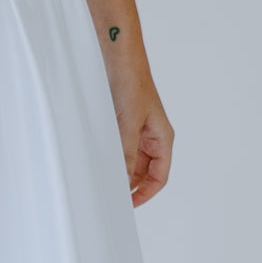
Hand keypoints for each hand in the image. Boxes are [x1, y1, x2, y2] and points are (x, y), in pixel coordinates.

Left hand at [111, 74, 173, 206]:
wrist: (119, 57)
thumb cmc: (132, 84)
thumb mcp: (128, 123)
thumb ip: (126, 154)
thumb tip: (123, 181)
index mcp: (162, 138)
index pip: (160, 176)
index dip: (146, 193)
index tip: (128, 204)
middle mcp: (152, 137)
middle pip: (145, 172)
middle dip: (131, 185)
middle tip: (111, 196)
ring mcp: (137, 131)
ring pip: (131, 161)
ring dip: (120, 171)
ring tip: (103, 181)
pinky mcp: (122, 123)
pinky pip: (119, 148)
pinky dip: (111, 157)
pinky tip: (99, 161)